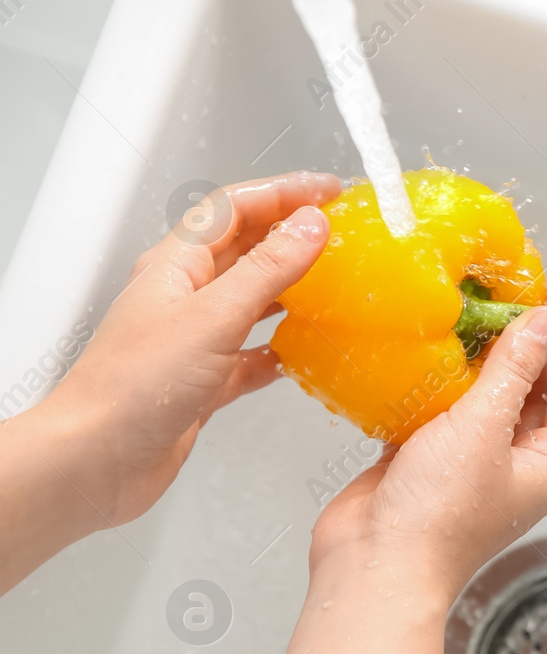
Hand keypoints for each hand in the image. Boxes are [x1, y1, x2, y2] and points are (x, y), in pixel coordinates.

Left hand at [46, 171, 340, 523]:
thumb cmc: (133, 387)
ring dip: (292, 289)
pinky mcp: (204, 382)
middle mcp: (184, 296)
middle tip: (342, 233)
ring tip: (335, 284)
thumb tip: (311, 225)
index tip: (329, 193)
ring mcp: (194, 339)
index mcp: (176, 266)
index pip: (234, 209)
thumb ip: (268, 270)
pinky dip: (281, 350)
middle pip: (245, 249)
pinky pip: (251, 355)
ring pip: (252, 300)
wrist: (97, 460)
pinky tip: (306, 355)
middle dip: (291, 234)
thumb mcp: (213, 317)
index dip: (282, 193)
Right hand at [253, 288, 546, 653]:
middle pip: (538, 392)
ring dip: (481, 358)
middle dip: (529, 344)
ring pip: (489, 398)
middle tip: (512, 298)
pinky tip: (425, 348)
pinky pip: (443, 410)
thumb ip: (515, 369)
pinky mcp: (427, 460)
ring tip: (469, 312)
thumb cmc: (437, 517)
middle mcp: (517, 463)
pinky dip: (438, 380)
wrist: (373, 568)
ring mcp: (472, 463)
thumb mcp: (485, 427)